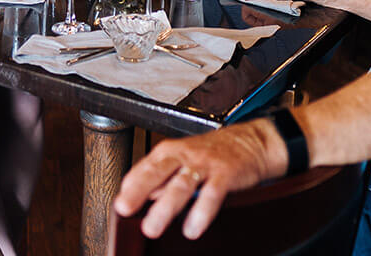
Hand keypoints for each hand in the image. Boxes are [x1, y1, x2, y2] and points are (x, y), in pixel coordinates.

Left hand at [113, 119, 283, 239]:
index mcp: (171, 151)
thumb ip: (163, 178)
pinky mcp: (226, 174)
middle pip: (158, 171)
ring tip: (153, 227)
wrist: (251, 141)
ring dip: (166, 207)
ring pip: (182, 184)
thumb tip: (142, 195)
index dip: (131, 184)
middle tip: (125, 208)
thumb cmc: (214, 152)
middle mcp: (185, 155)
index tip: (119, 202)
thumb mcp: (184, 159)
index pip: (145, 166)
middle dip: (139, 190)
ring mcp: (205, 164)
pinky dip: (201, 212)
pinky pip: (212, 193)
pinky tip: (192, 228)